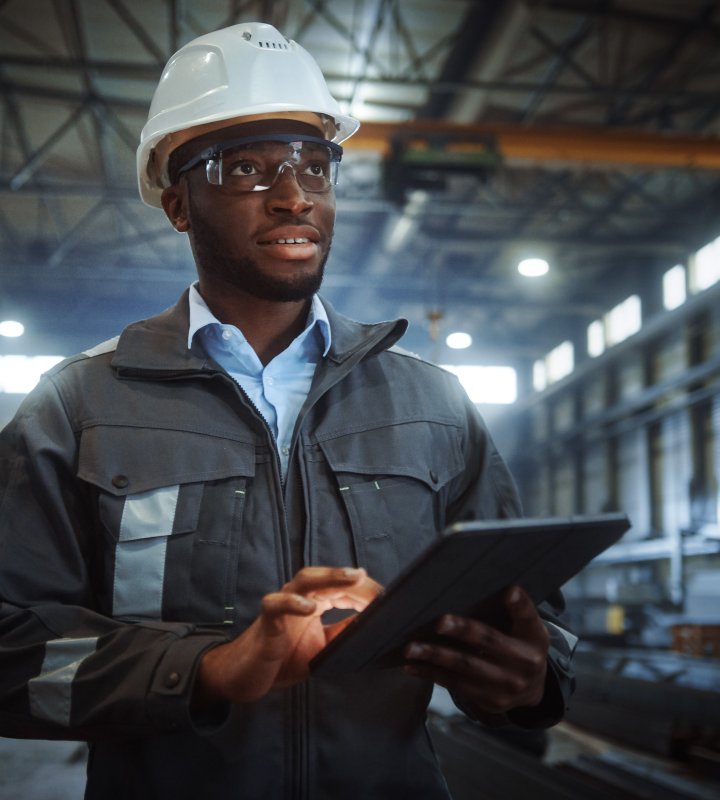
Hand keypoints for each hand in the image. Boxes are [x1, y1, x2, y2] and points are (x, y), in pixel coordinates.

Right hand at [195, 567, 380, 705]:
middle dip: (352, 577)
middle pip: (327, 577)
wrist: (244, 676)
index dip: (364, 590)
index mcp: (314, 602)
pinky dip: (293, 603)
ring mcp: (282, 605)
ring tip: (353, 577)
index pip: (342, 588)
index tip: (388, 597)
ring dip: (330, 577)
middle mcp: (299, 597)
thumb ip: (344, 632)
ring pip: (304, 581)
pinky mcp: (266, 620)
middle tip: (375, 581)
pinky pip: (277, 604)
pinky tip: (310, 607)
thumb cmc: (284, 658)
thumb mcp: (323, 648)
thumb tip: (376, 623)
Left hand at [403, 585, 548, 715]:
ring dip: (435, 657)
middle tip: (437, 622)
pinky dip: (432, 674)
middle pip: (488, 642)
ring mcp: (507, 686)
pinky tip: (413, 666)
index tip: (508, 592)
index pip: (527, 617)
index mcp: (534, 637)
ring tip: (410, 648)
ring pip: (465, 668)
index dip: (519, 605)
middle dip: (461, 631)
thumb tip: (498, 588)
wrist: (534, 689)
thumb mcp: (528, 626)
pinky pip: (456, 685)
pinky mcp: (489, 701)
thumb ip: (517, 609)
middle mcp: (524, 664)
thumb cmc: (523, 645)